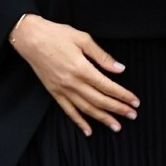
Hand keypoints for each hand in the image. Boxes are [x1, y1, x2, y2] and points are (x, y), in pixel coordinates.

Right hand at [10, 16, 139, 135]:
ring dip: (103, 118)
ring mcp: (62, 89)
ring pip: (86, 109)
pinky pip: (68, 111)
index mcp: (81, 68)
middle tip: (132, 115)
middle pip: (100, 100)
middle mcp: (72, 82)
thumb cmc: (56, 34)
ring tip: (116, 126)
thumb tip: (119, 69)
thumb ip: (102, 56)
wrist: (30, 38)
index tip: (135, 101)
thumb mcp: (82, 38)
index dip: (123, 95)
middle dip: (118, 109)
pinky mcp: (54, 92)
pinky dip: (79, 122)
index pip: (107, 86)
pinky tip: (89, 131)